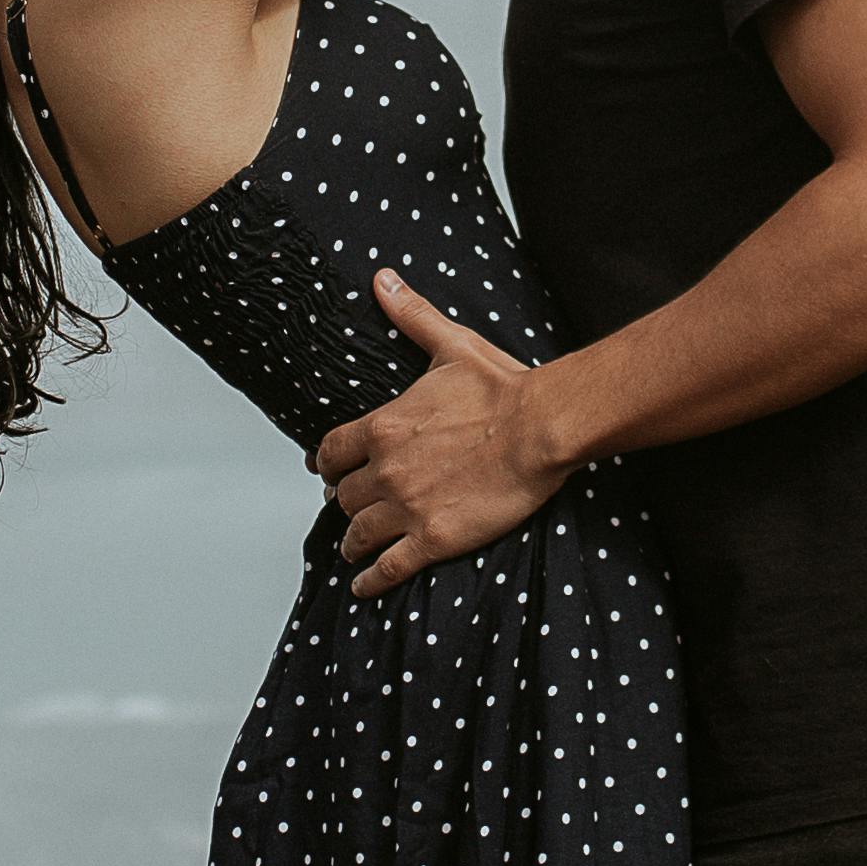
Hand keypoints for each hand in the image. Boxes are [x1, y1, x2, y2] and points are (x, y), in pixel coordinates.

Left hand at [315, 275, 571, 592]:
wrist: (542, 428)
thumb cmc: (503, 389)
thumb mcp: (450, 347)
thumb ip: (411, 317)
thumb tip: (382, 280)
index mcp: (383, 425)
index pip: (332, 451)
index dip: (326, 464)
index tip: (324, 472)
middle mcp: (385, 470)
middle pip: (344, 496)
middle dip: (346, 501)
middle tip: (350, 508)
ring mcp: (407, 508)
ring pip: (359, 533)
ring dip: (353, 542)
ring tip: (353, 549)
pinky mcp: (433, 540)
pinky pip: (387, 568)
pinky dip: (371, 579)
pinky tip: (365, 585)